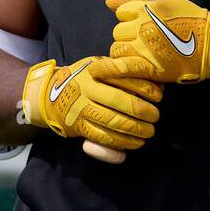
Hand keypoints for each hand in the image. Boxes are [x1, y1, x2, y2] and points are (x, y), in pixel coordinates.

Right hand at [22, 54, 163, 151]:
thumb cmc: (85, 79)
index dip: (146, 88)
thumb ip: (122, 73)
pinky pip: (102, 137)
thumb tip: (156, 85)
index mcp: (95, 71)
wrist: (50, 95)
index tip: (159, 96)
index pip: (125, 78)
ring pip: (112, 122)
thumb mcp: (99, 67)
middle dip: (142, 111)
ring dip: (134, 130)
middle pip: (119, 101)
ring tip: (148, 132)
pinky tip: (134, 143)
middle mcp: (87, 89)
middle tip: (156, 117)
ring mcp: (81, 108)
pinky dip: (121, 142)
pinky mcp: (78, 126)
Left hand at [105, 0, 209, 83]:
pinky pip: (121, 67)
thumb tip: (108, 2)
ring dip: (125, 51)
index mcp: (146, 8)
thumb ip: (134, 0)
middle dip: (127, 36)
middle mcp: (142, 26)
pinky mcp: (148, 67)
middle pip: (118, 32)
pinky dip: (108, 69)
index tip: (141, 24)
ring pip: (117, 49)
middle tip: (144, 41)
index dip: (129, 19)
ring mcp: (144, 47)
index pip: (121, 13)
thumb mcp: (166, 1)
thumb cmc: (192, 19)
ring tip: (141, 54)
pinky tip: (100, 71)